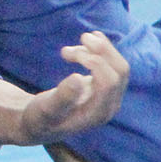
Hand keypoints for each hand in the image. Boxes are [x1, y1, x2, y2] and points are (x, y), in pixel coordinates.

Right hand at [0, 32, 128, 146]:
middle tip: (81, 37)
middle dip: (102, 51)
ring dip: (102, 49)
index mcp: (98, 114)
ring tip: (80, 40)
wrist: (40, 123)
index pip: (109, 82)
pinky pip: (113, 65)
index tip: (67, 53)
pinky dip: (103, 50)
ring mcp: (110, 97)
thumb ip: (62, 98)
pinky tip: (88, 41)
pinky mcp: (105, 88)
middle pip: (120, 71)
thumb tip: (77, 79)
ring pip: (119, 65)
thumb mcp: (45, 110)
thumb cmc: (40, 118)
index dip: (94, 62)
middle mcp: (109, 106)